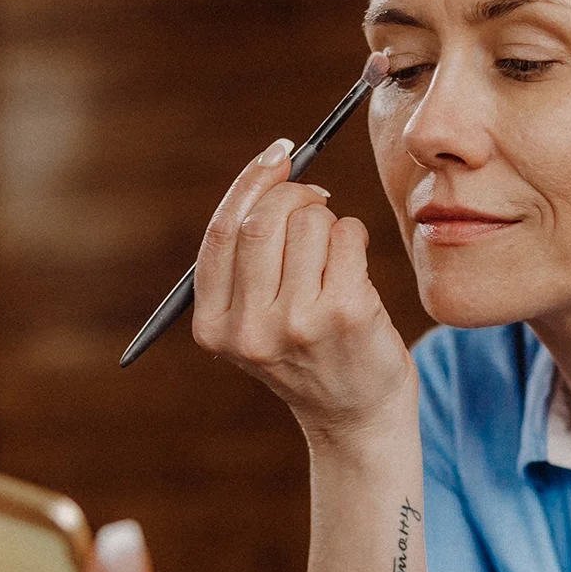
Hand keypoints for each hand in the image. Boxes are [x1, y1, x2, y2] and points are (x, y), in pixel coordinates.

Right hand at [190, 140, 415, 446]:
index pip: (223, 232)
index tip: (278, 155)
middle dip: (296, 196)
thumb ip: (249, 258)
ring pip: (309, 223)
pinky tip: (356, 268)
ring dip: (330, 223)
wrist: (356, 416)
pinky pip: (348, 236)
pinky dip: (355, 237)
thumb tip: (276, 168)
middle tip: (317, 200)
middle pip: (264, 220)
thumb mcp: (257, 318)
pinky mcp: (344, 315)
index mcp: (214, 327)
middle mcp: (249, 330)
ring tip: (336, 256)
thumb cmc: (309, 352)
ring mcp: (296, 324)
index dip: (250, 183)